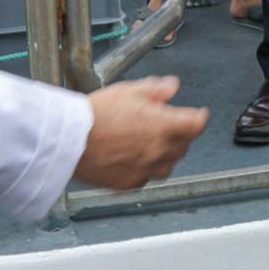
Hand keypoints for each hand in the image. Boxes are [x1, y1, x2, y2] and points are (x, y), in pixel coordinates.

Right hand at [75, 74, 206, 188]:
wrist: (69, 140)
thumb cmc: (95, 114)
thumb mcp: (128, 91)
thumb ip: (155, 89)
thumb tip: (172, 87)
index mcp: (163, 125)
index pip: (196, 124)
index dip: (199, 117)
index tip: (198, 115)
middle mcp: (159, 151)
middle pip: (184, 146)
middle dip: (182, 135)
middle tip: (169, 126)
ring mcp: (146, 169)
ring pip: (168, 165)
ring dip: (167, 155)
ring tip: (154, 145)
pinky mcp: (130, 183)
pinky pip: (147, 177)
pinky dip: (146, 169)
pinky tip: (135, 159)